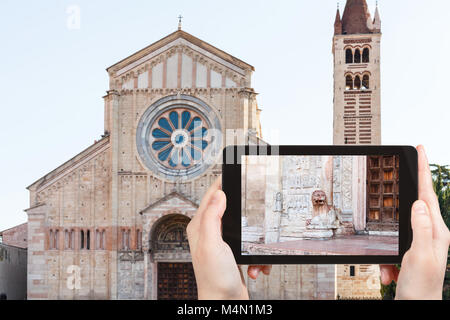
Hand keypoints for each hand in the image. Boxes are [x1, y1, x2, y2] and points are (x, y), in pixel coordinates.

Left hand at [187, 177, 270, 299]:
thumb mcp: (212, 244)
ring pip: (244, 229)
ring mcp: (221, 244)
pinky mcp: (233, 254)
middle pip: (229, 210)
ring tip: (254, 254)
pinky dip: (256, 256)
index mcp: (200, 227)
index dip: (222, 183)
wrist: (225, 303)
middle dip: (245, 215)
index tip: (234, 172)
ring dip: (254, 241)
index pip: (210, 197)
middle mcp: (209, 233)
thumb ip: (212, 218)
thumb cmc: (214, 279)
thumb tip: (218, 194)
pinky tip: (256, 266)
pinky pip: (250, 246)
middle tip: (256, 210)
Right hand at [380, 145, 449, 299]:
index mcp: (436, 230)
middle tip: (401, 179)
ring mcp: (421, 242)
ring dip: (389, 248)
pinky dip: (387, 262)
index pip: (428, 193)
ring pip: (398, 229)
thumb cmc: (422, 287)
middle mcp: (431, 233)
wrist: (418, 307)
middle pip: (414, 205)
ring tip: (391, 270)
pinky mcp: (411, 252)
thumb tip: (418, 203)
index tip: (421, 150)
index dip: (423, 169)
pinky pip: (392, 247)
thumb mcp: (419, 256)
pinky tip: (390, 275)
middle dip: (402, 202)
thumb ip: (420, 228)